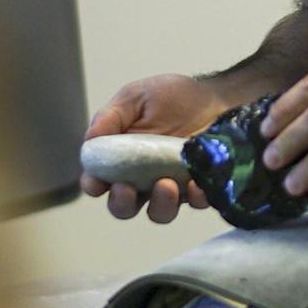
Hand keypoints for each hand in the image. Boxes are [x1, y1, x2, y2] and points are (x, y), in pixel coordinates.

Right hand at [80, 73, 223, 222]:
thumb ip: (111, 116)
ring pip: (159, 212)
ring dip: (160, 205)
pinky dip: (195, 197)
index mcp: (120, 158)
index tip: (97, 183)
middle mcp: (142, 178)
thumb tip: (90, 140)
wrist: (217, 95)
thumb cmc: (172, 96)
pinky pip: (196, 202)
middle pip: (124, 206)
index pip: (98, 179)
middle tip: (128, 188)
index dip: (93, 185)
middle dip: (122, 202)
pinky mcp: (199, 187)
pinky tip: (197, 183)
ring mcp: (172, 186)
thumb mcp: (136, 97)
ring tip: (167, 184)